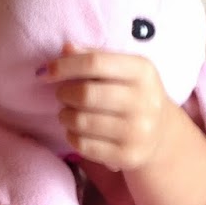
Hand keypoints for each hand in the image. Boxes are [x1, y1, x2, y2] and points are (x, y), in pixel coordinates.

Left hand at [44, 43, 170, 171]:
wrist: (161, 134)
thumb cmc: (131, 94)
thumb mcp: (121, 70)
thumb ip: (94, 56)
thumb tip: (65, 48)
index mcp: (142, 71)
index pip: (94, 62)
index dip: (64, 66)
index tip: (45, 71)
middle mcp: (144, 100)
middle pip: (85, 93)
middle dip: (64, 93)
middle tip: (63, 95)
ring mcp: (138, 131)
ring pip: (80, 121)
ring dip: (65, 115)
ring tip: (69, 113)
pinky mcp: (128, 156)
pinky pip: (83, 145)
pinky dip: (71, 136)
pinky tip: (77, 131)